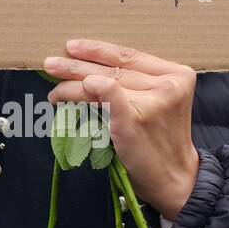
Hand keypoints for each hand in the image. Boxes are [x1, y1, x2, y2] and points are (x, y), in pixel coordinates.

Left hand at [43, 38, 200, 221]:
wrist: (174, 180)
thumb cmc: (159, 143)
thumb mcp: (156, 105)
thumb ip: (135, 85)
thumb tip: (89, 71)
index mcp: (177, 75)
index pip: (130, 56)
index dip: (98, 50)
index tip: (73, 47)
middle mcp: (168, 84)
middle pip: (115, 69)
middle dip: (78, 66)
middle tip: (51, 64)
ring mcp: (153, 101)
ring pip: (104, 83)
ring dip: (72, 87)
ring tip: (55, 91)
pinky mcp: (135, 119)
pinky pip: (108, 96)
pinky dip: (88, 89)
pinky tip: (76, 88)